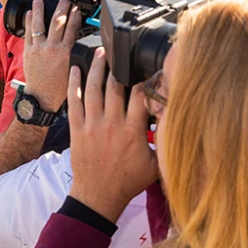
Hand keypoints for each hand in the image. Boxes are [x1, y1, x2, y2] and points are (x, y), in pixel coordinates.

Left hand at [23, 0, 80, 111]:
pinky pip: (28, 33)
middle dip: (62, 8)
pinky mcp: (28, 51)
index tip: (77, 8)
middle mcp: (51, 48)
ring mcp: (38, 49)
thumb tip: (79, 44)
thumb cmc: (58, 89)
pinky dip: (29, 22)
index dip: (75, 17)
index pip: (72, 29)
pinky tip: (29, 13)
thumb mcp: (73, 70)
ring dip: (40, 10)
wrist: (42, 98)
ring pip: (40, 25)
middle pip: (57, 23)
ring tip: (39, 0)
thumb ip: (74, 55)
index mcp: (65, 53)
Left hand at [67, 49, 158, 222]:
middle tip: (119, 51)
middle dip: (117, 65)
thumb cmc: (127, 181)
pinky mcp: (77, 129)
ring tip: (100, 53)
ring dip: (95, 68)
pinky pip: (73, 101)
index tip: (149, 67)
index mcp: (133, 131)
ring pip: (93, 89)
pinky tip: (74, 70)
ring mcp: (92, 125)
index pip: (140, 95)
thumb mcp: (154, 163)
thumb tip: (174, 120)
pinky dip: (73, 84)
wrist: (98, 195)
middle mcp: (112, 124)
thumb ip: (162, 140)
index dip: (145, 78)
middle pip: (115, 86)